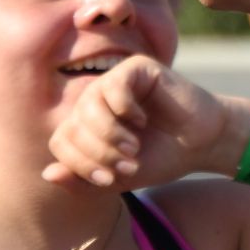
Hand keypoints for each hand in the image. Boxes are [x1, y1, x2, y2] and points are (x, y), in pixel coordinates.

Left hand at [46, 55, 248, 188]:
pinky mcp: (136, 68)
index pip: (61, 142)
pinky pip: (114, 86)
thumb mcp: (118, 178)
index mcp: (86, 125)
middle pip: (72, 125)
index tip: (111, 179)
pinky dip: (124, 109)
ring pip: (89, 105)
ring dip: (110, 133)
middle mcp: (94, 100)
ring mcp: (114, 81)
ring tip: (133, 147)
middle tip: (128, 164)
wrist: (203, 143)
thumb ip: (83, 181)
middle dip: (98, 152)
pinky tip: (141, 119)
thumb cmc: (161, 158)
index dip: (80, 164)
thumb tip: (47, 175)